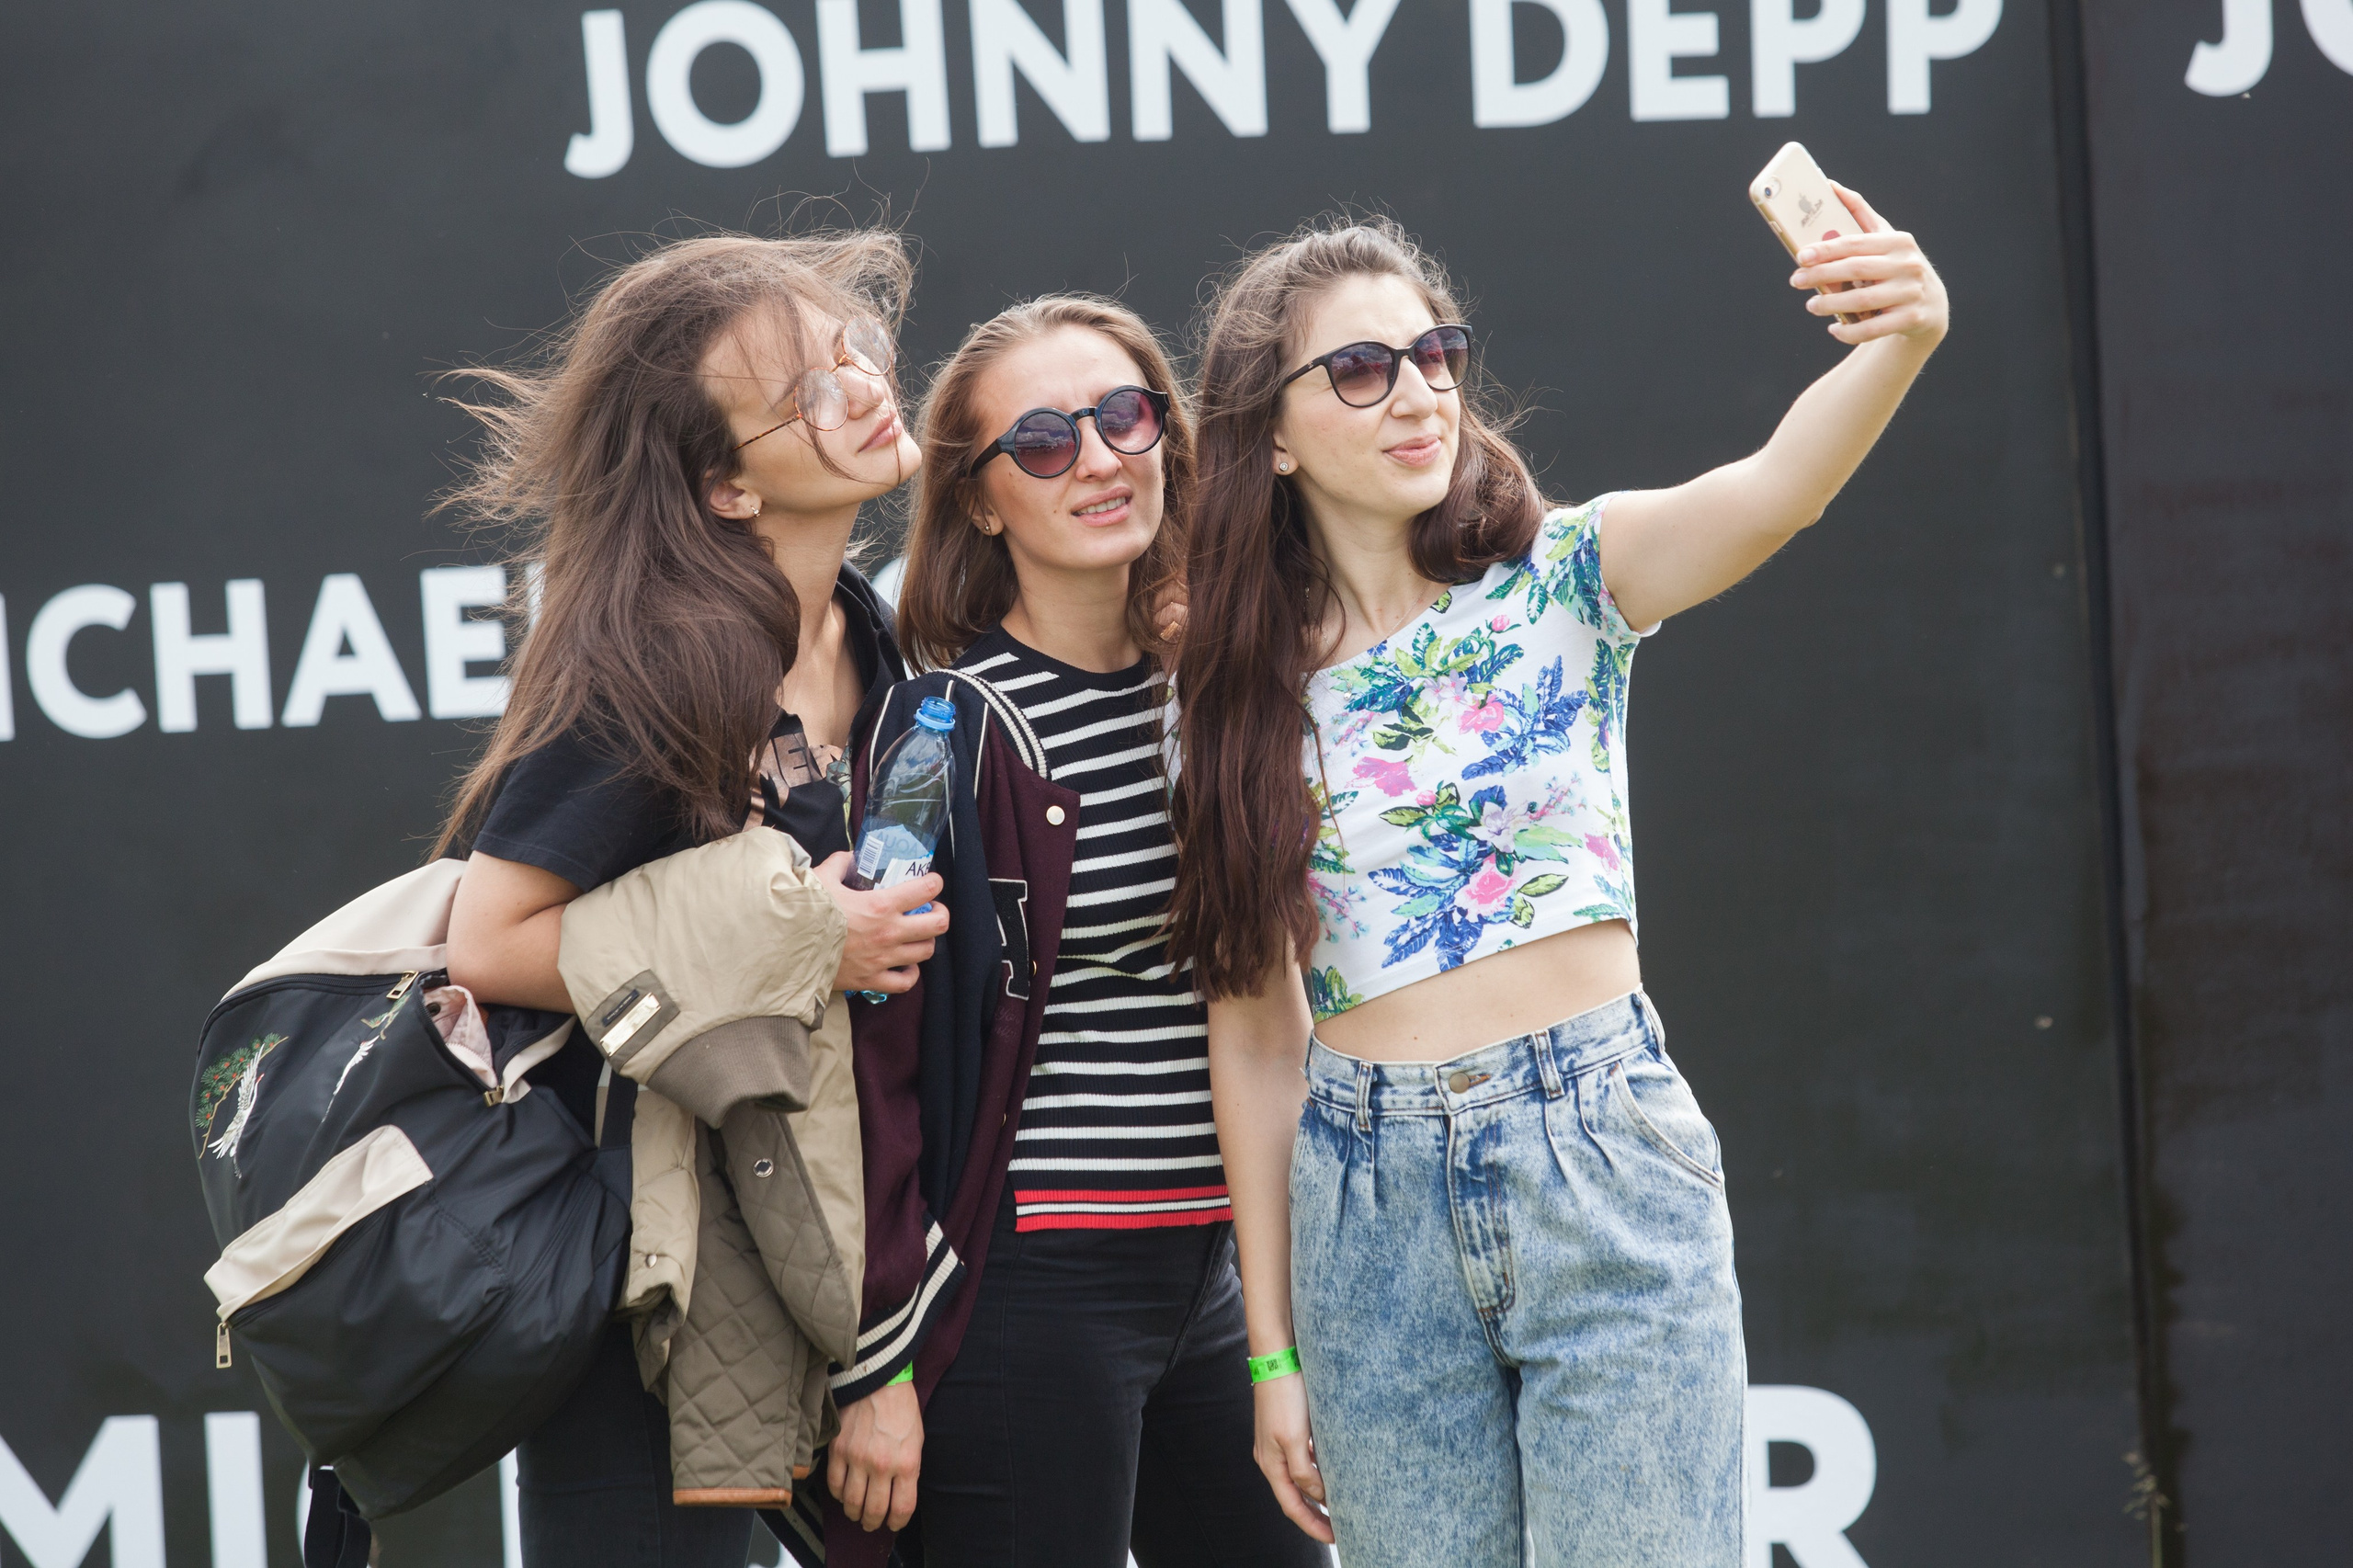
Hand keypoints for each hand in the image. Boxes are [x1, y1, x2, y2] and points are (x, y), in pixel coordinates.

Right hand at [815, 853, 947, 995]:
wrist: (786, 948)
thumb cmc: (805, 912)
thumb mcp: (821, 877)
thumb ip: (841, 863)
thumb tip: (850, 858)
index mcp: (880, 904)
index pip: (926, 889)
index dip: (934, 882)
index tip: (931, 882)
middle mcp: (889, 932)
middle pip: (938, 924)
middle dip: (939, 913)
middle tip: (931, 909)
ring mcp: (883, 958)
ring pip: (926, 951)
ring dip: (926, 940)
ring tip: (917, 934)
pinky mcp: (872, 980)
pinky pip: (906, 982)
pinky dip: (911, 973)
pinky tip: (906, 964)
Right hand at [826, 1381, 922, 1531]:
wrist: (879, 1380)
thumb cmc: (902, 1409)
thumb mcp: (917, 1440)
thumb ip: (908, 1470)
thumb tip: (899, 1496)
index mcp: (907, 1463)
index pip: (902, 1509)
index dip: (897, 1523)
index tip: (894, 1523)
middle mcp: (881, 1465)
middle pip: (875, 1511)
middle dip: (874, 1522)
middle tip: (872, 1523)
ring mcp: (857, 1458)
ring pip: (851, 1503)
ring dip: (854, 1513)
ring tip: (857, 1512)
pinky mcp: (838, 1450)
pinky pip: (834, 1484)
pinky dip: (838, 1494)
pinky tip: (844, 1493)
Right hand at [1252, 1374, 1333, 1542]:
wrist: (1277, 1358)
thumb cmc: (1284, 1396)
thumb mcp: (1294, 1438)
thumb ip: (1303, 1471)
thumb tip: (1318, 1496)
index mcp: (1271, 1464)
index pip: (1292, 1507)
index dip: (1312, 1525)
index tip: (1334, 1538)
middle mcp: (1272, 1457)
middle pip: (1294, 1496)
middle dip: (1315, 1515)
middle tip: (1339, 1528)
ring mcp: (1278, 1443)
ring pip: (1299, 1479)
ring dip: (1317, 1494)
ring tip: (1339, 1504)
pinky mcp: (1288, 1429)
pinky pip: (1303, 1460)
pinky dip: (1317, 1472)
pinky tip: (1331, 1470)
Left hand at [1790, 184, 1949, 348]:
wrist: (1930, 306)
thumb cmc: (1896, 266)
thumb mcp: (1884, 239)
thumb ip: (1860, 213)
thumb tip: (1830, 186)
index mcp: (1898, 241)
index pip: (1856, 243)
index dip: (1826, 250)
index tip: (1801, 256)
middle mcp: (1908, 265)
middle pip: (1856, 270)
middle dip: (1822, 275)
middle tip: (1796, 280)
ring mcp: (1912, 293)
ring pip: (1863, 300)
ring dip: (1831, 304)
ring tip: (1811, 305)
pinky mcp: (1911, 319)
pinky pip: (1873, 328)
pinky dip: (1849, 332)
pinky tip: (1833, 330)